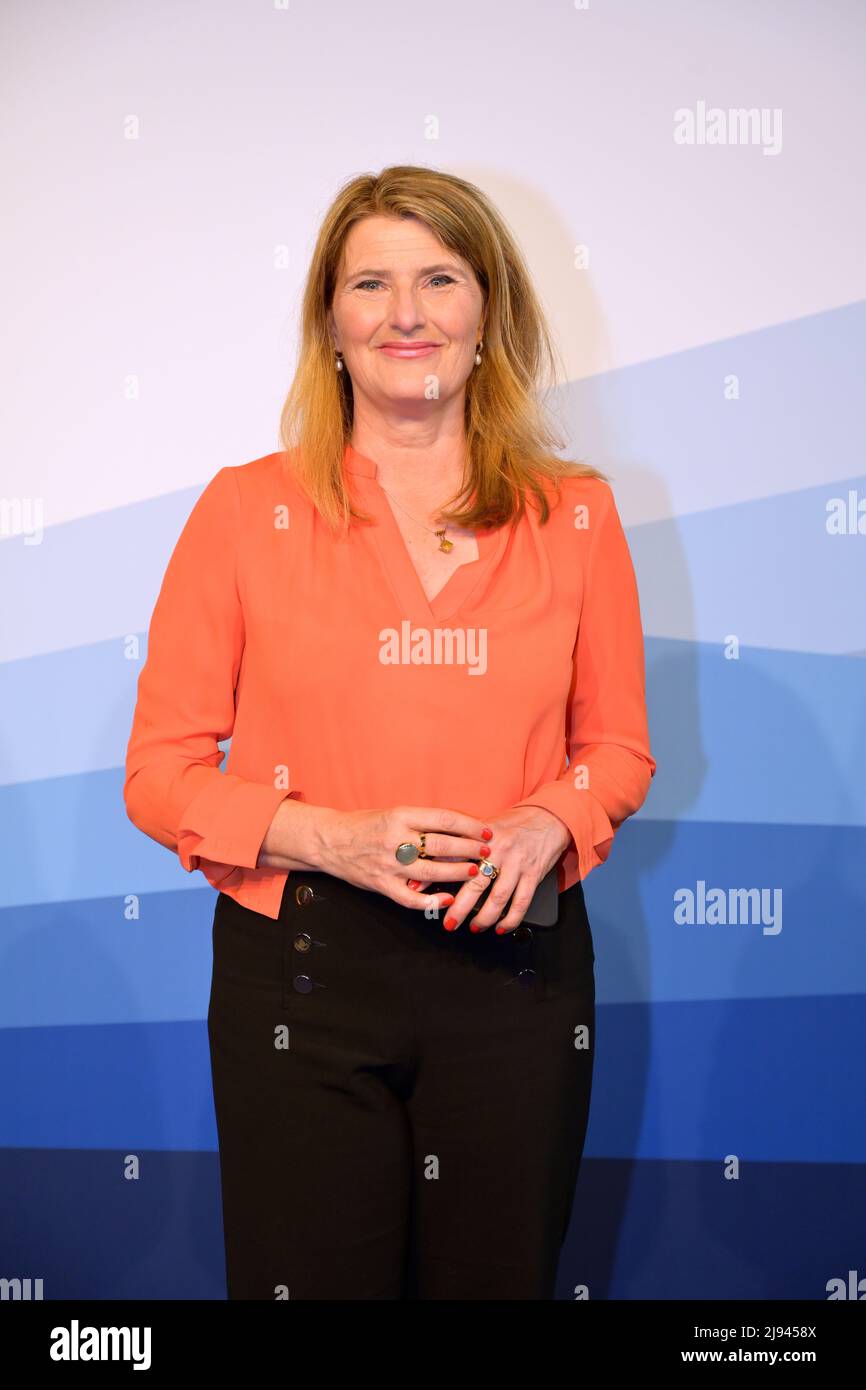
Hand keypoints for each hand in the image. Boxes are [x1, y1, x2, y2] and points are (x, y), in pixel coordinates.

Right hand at [314, 805, 493, 909]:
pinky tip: (447, 898)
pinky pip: (410, 897)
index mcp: (400, 816)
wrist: (328, 840)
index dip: (469, 826)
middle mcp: (395, 839)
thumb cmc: (364, 825)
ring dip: (456, 872)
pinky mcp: (381, 884)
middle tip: (487, 853)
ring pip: (430, 870)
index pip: (443, 819)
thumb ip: (420, 822)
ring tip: (475, 872)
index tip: (486, 832)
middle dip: (469, 849)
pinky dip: (430, 900)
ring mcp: (388, 864)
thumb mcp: (392, 813)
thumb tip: (458, 829)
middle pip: (441, 844)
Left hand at [429, 806, 571, 933]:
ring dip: (485, 917)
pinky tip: (502, 927)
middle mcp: (499, 851)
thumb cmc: (512, 825)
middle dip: (460, 907)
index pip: (453, 857)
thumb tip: (429, 864)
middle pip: (475, 883)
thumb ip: (459, 846)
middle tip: (449, 923)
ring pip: (498, 897)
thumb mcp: (483, 830)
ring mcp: (517, 863)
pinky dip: (511, 919)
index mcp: (481, 837)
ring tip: (475, 928)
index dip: (435, 874)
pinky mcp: (533, 874)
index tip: (418, 892)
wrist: (547, 819)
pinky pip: (521, 902)